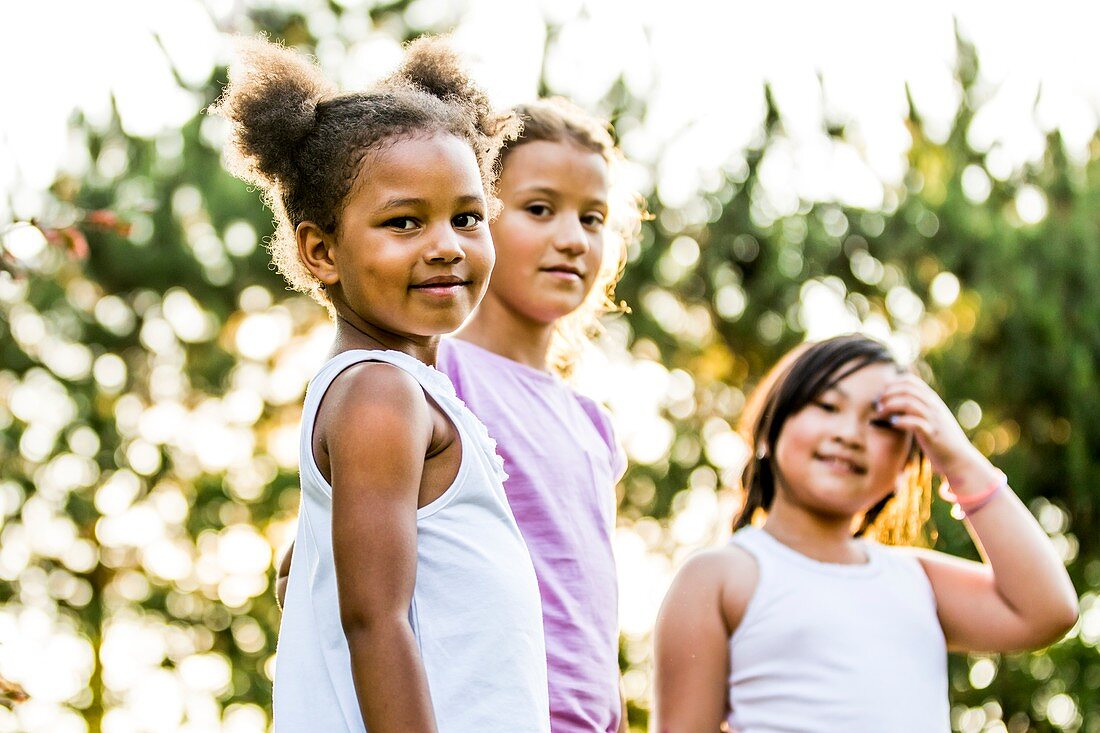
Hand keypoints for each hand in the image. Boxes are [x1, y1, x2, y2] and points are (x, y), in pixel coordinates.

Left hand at [876, 374, 991, 494]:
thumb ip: (918, 408)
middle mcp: (933, 406)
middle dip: (888, 394)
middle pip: (907, 389)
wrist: (959, 458)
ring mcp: (933, 419)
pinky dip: (900, 421)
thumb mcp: (931, 418)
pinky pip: (915, 422)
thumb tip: (893, 404)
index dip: (893, 384)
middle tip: (878, 405)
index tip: (882, 395)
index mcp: (932, 400)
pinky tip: (892, 424)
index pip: (911, 381)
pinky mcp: (932, 434)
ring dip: (890, 406)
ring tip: (881, 414)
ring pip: (908, 403)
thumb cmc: (940, 439)